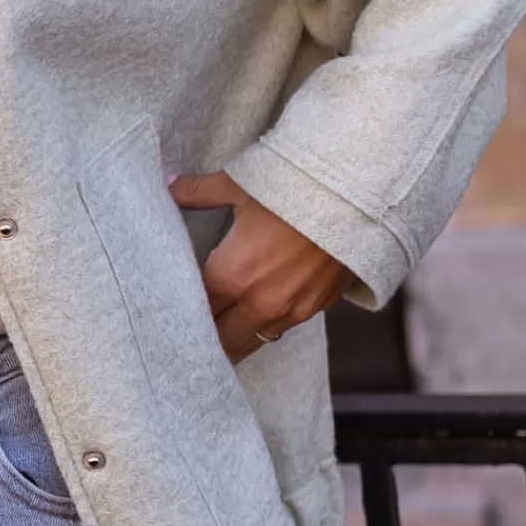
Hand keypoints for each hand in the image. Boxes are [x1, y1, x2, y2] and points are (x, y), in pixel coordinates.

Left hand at [166, 173, 349, 364]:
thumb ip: (198, 192)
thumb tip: (167, 184)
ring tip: (221, 335)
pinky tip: (259, 314)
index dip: (181, 311)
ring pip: (252, 342)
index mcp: (229, 277)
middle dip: (206, 337)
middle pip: (221, 339)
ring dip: (235, 339)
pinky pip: (281, 329)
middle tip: (192, 334)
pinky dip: (266, 326)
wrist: (358, 201)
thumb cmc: (294, 190)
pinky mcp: (316, 309)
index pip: (194, 310)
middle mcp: (257, 303)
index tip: (170, 312)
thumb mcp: (240, 186)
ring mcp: (290, 311)